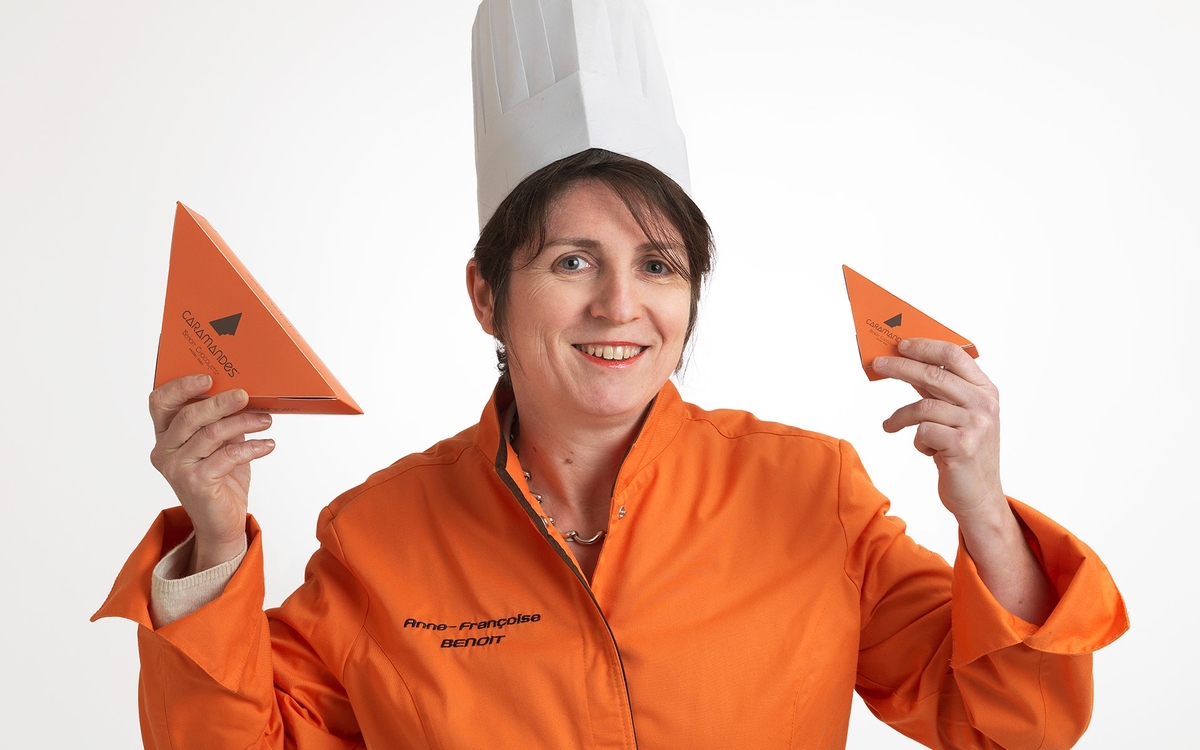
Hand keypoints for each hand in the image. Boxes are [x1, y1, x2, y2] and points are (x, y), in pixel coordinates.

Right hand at [148, 374, 274, 571]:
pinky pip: (226, 456)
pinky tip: (268, 444)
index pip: (160, 402)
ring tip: (266, 420)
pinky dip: (251, 448)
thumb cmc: (221, 477)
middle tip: (246, 395)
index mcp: (165, 435)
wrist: (222, 521)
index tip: (208, 377)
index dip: (181, 386)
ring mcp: (177, 468)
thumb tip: (244, 392)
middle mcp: (165, 451)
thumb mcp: (221, 443)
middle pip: (189, 416)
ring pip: (211, 434)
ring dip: (243, 422)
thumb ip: (222, 420)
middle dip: (220, 402)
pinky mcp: (195, 483)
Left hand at [873, 338, 1003, 522]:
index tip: (901, 343)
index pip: (955, 355)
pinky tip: (924, 450)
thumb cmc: (962, 453)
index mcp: (986, 390)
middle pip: (934, 374)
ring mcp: (976, 425)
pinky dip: (916, 441)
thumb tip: (907, 362)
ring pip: (923, 406)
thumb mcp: (955, 416)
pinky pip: (923, 432)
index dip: (925, 346)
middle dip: (900, 367)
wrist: (979, 497)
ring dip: (900, 417)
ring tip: (890, 425)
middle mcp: (985, 404)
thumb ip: (938, 391)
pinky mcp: (963, 446)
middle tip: (877, 364)